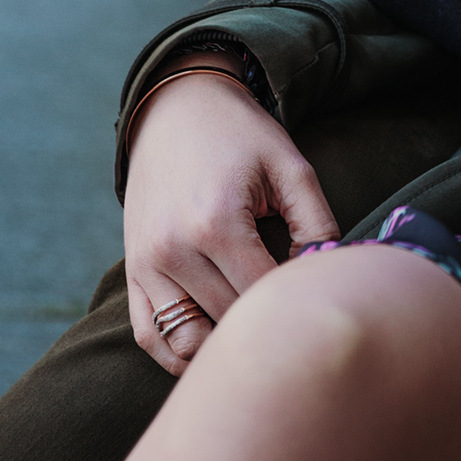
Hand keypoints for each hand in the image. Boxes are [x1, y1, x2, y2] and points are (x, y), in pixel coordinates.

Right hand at [122, 66, 338, 373]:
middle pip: (232, 322)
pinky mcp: (132, 271)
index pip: (265, 297)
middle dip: (267, 325)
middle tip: (296, 319)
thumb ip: (317, 223)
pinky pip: (150, 336)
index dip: (297, 304)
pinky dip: (179, 353)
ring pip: (190, 342)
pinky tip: (214, 345)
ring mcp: (146, 265)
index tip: (316, 298)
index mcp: (217, 223)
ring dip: (224, 347)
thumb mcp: (290, 166)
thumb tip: (328, 279)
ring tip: (256, 332)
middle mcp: (174, 250)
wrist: (175, 107)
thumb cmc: (240, 135)